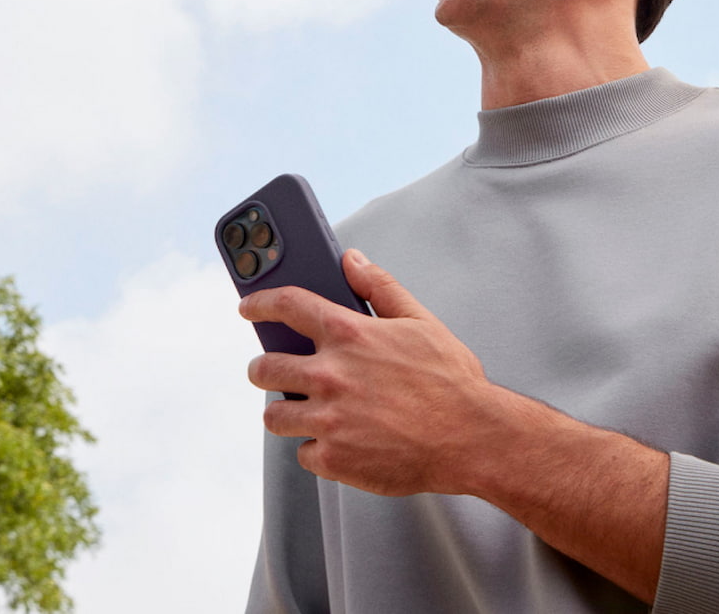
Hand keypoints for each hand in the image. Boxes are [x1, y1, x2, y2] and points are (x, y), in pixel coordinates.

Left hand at [240, 249, 501, 496]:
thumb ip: (380, 287)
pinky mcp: (333, 459)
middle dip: (262, 368)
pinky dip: (316, 448)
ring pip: (274, 416)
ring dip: (284, 411)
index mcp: (350, 334)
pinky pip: (303, 452)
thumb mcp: (421, 321)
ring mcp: (328, 420)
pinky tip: (339, 441)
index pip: (287, 306)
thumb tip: (351, 260)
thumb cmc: (451, 380)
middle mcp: (331, 375)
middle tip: (272, 371)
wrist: (471, 438)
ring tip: (305, 410)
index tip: (248, 306)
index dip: (260, 303)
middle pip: (264, 368)